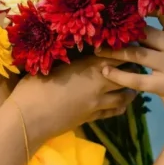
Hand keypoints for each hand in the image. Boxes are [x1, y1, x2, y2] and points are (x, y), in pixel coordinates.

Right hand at [10, 52, 137, 147]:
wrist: (29, 118)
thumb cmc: (34, 88)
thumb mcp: (52, 67)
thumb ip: (72, 62)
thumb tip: (79, 55)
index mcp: (88, 67)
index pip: (117, 55)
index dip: (126, 50)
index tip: (130, 45)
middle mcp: (98, 84)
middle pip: (126, 74)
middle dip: (133, 69)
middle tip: (134, 64)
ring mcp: (97, 103)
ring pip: (124, 96)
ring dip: (130, 89)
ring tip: (131, 84)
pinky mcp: (92, 118)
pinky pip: (113, 111)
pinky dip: (120, 106)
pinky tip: (121, 104)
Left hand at [93, 7, 163, 132]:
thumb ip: (163, 37)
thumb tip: (132, 24)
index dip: (146, 5)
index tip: (124, 2)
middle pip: (144, 33)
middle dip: (120, 31)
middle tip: (99, 30)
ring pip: (136, 54)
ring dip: (113, 52)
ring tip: (97, 50)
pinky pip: (136, 79)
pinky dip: (118, 75)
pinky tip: (105, 71)